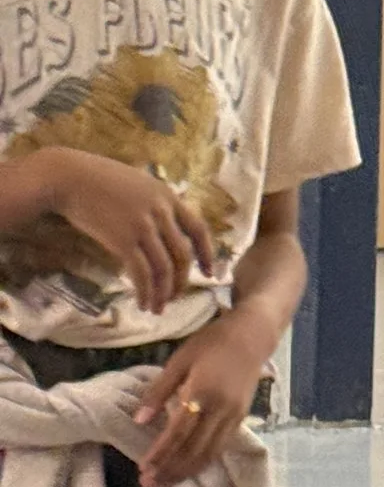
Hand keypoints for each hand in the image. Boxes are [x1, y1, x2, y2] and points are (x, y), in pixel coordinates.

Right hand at [33, 150, 216, 315]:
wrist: (70, 178)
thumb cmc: (99, 179)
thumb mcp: (140, 183)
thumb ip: (156, 204)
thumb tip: (164, 229)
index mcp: (169, 197)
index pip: (199, 229)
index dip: (207, 254)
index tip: (209, 273)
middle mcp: (162, 212)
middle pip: (183, 255)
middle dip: (181, 282)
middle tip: (174, 298)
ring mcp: (144, 227)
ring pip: (164, 269)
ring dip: (163, 293)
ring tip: (158, 308)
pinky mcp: (123, 241)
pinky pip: (142, 273)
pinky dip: (146, 292)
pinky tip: (143, 303)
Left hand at [132, 312, 268, 486]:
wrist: (252, 335)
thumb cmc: (211, 343)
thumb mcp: (179, 361)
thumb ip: (159, 391)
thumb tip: (139, 420)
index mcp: (202, 393)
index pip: (177, 433)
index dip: (160, 453)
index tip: (142, 468)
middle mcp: (221, 409)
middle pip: (194, 449)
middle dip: (171, 469)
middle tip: (149, 485)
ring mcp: (234, 416)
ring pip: (209, 453)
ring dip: (187, 471)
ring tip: (166, 483)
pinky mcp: (241, 418)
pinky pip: (221, 446)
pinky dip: (204, 462)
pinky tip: (189, 468)